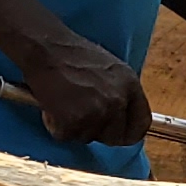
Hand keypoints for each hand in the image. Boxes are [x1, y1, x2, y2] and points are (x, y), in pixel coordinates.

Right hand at [15, 33, 151, 147]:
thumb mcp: (109, 68)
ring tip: (64, 103)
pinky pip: (66, 135)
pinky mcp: (74, 121)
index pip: (141, 124)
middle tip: (81, 115)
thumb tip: (120, 116)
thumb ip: (119, 92)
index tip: (116, 133)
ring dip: (74, 126)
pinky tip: (53, 105)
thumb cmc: (71, 54)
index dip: (127, 132)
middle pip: (115, 137)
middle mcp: (117, 101)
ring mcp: (97, 113)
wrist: (44, 48)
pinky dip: (55, 125)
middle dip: (97, 131)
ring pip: (87, 137)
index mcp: (130, 85)